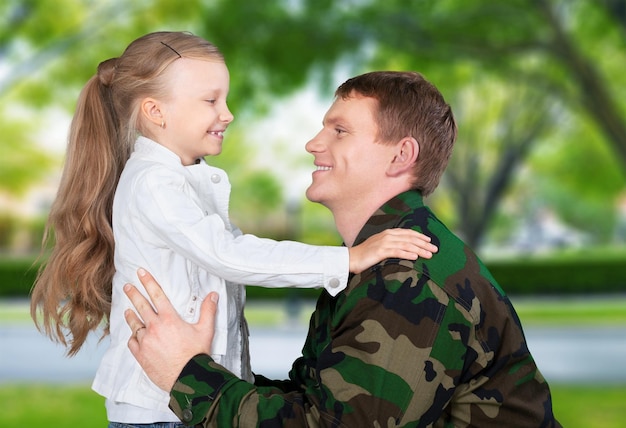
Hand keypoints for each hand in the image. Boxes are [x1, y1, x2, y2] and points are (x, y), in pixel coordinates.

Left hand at [124, 268, 218, 390]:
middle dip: (133, 294)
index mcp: (169, 319)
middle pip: (141, 306)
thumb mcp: (206, 329)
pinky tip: (133, 335)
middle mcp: (154, 327)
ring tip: (127, 310)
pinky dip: (133, 338)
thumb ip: (208, 310)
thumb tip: (213, 295)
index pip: (156, 295)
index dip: (148, 282)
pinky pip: (132, 343)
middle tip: (127, 286)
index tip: (140, 272)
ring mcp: (146, 341)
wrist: (187, 377)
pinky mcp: (141, 355)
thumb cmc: (197, 353)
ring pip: (135, 325)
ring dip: (130, 316)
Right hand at [348, 229, 437, 273]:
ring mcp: (384, 243)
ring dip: (419, 250)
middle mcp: (387, 235)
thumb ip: (392, 244)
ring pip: (406, 245)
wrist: (351, 258)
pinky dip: (407, 254)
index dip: (420, 236)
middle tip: (435, 249)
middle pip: (410, 238)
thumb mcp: (380, 246)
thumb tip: (405, 249)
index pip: (408, 233)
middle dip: (424, 244)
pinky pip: (397, 252)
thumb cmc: (366, 254)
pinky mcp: (380, 251)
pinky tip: (415, 257)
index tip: (429, 241)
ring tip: (429, 255)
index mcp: (388, 233)